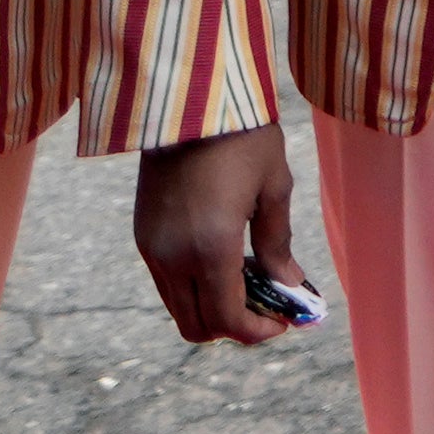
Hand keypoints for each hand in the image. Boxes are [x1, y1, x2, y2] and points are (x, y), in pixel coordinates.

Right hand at [132, 125, 306, 346]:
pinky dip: (195, 288)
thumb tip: (290, 285)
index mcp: (210, 248)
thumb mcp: (273, 188)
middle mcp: (173, 257)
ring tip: (250, 282)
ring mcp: (152, 248)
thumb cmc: (242, 137)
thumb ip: (278, 244)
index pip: (226, 319)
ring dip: (212, 309)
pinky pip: (167, 283)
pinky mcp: (143, 235)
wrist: (188, 101)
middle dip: (235, 327)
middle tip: (268, 308)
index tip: (283, 323)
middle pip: (197, 326)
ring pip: (178, 308)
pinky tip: (224, 262)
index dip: (256, 332)